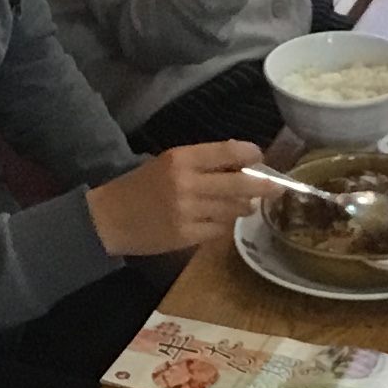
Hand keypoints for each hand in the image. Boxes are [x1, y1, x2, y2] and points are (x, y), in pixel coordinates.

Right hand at [88, 139, 263, 257]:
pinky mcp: (186, 236)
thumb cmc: (140, 186)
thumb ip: (201, 162)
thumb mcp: (167, 163)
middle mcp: (187, 183)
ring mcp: (188, 212)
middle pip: (239, 183)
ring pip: (233, 209)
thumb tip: (242, 165)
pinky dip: (223, 225)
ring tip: (244, 204)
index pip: (227, 151)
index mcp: (181, 158)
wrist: (109, 219)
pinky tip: (217, 220)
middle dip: (264, 186)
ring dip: (243, 207)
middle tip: (278, 188)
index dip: (250, 154)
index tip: (259, 157)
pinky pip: (219, 230)